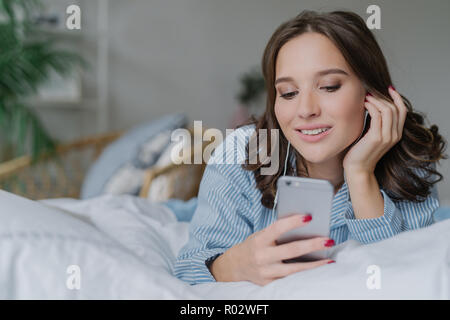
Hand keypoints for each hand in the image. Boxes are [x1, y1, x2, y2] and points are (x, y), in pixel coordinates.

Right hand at [209, 214, 334, 285]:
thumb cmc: (253, 246)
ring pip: (294, 270)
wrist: (234, 267)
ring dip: (314, 264)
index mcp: (259, 241)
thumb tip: (302, 225)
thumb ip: (277, 232)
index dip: (293, 222)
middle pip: (291, 251)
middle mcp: (261, 257)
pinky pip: (290, 280)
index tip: (309, 217)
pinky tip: (317, 269)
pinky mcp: (269, 284)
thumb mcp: (260, 235)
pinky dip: (305, 275)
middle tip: (328, 240)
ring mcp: (265, 273)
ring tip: (329, 259)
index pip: (277, 228)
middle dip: (312, 245)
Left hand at [343, 86, 407, 174]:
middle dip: (383, 97)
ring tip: (366, 97)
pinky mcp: (377, 138)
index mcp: (396, 134)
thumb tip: (372, 105)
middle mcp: (394, 135)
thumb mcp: (372, 134)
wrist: (358, 169)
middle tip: (370, 92)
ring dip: (376, 100)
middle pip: (395, 108)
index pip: (402, 111)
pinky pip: (377, 116)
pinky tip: (364, 104)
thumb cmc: (360, 152)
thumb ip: (376, 123)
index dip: (397, 98)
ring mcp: (387, 137)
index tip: (389, 88)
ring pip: (387, 110)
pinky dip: (371, 107)